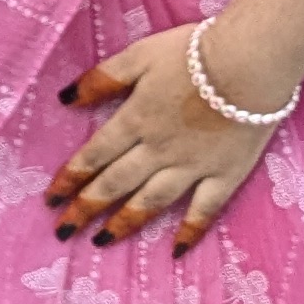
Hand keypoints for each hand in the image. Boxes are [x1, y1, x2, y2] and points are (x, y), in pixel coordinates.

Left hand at [47, 26, 288, 251]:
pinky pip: (205, 209)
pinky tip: (176, 250)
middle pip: (115, 184)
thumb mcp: (138, 56)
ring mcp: (193, 166)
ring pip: (151, 201)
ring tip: (102, 242)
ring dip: (124, 223)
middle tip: (63, 231)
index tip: (50, 199)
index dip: (70, 178)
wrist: (253, 62)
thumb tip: (65, 100)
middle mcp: (158, 150)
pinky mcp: (227, 174)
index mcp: (135, 121)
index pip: (94, 156)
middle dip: (85, 208)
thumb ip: (102, 79)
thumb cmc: (194, 52)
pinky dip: (190, 230)